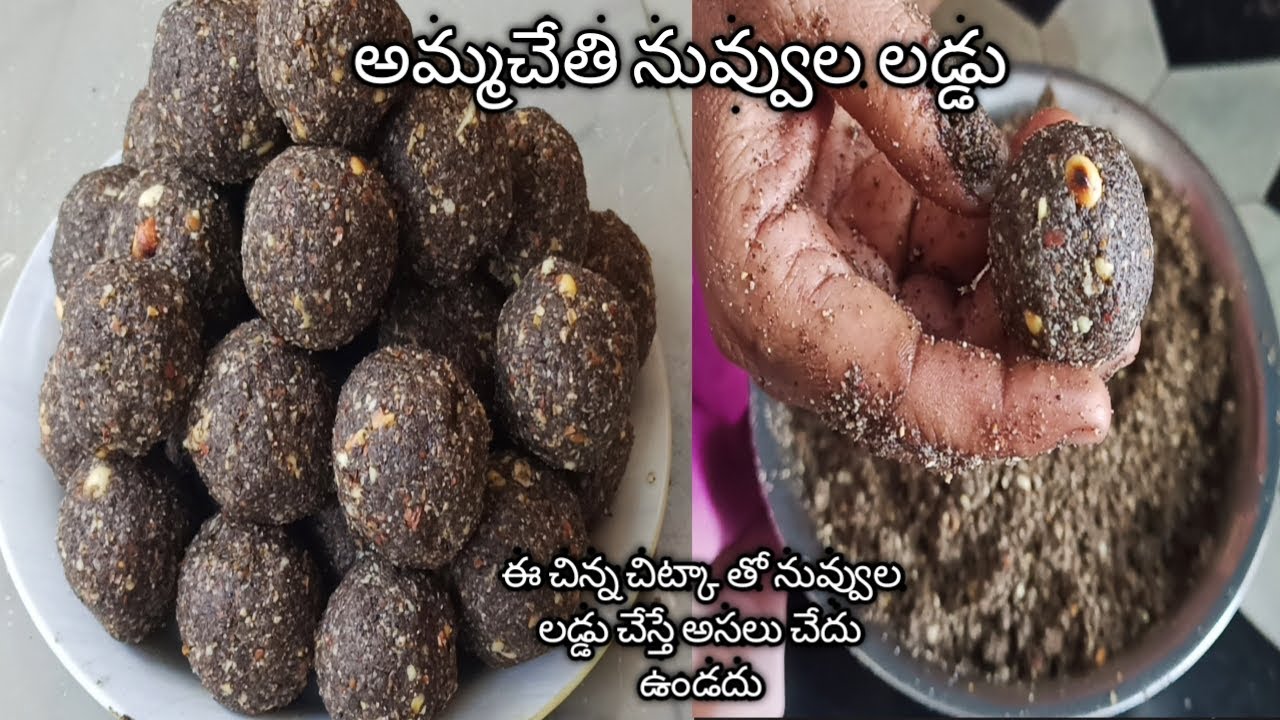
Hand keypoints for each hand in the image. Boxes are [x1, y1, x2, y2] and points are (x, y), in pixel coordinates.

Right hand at [693, 0, 1136, 471]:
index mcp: (753, 265)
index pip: (868, 377)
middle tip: (1113, 320)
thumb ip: (897, 99)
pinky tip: (1044, 172)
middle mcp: (792, 293)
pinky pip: (973, 281)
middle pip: (923, 386)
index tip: (1084, 402)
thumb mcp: (814, 18)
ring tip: (1077, 200)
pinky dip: (1025, 247)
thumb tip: (977, 189)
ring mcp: (845, 271)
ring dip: (1038, 295)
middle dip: (1027, 367)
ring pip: (962, 343)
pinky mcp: (888, 241)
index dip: (981, 407)